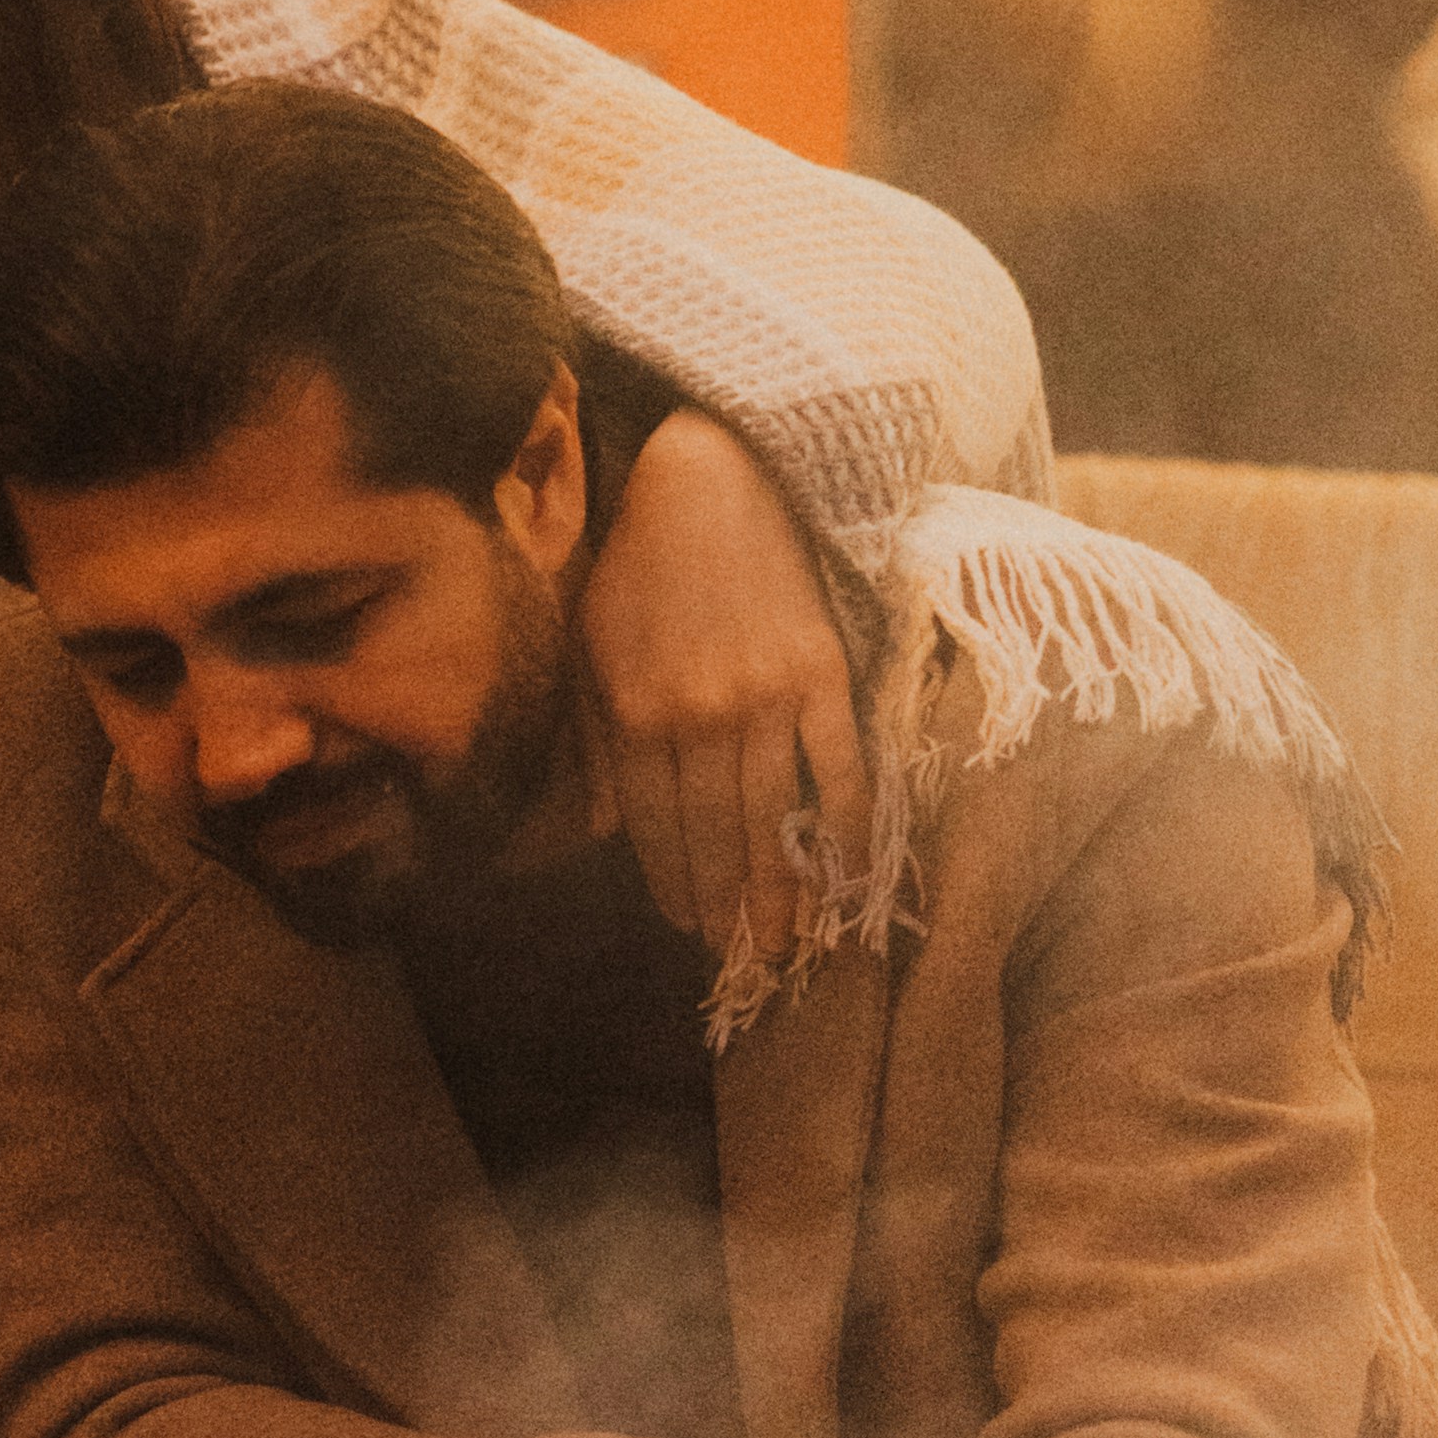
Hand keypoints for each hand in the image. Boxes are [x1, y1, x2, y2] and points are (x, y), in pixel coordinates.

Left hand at [575, 411, 870, 968]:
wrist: (714, 479)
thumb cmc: (641, 564)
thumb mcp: (591, 645)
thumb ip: (598, 740)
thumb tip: (603, 828)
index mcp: (636, 711)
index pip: (655, 828)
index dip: (672, 885)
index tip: (687, 929)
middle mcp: (700, 714)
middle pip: (715, 836)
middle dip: (727, 905)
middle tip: (743, 958)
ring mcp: (766, 695)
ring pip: (774, 816)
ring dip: (782, 888)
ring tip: (788, 940)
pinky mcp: (823, 672)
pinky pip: (840, 765)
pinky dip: (846, 823)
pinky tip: (846, 870)